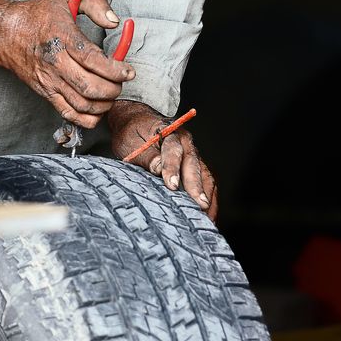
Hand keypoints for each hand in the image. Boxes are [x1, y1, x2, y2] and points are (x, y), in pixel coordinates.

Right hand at [0, 0, 135, 128]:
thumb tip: (114, 22)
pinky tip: (97, 108)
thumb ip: (96, 3)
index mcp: (62, 36)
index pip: (92, 59)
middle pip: (90, 86)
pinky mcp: (45, 92)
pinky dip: (88, 118)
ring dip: (104, 104)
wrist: (7, 32)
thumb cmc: (40, 13)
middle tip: (122, 80)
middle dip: (114, 88)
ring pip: (82, 104)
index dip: (115, 69)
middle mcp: (55, 62)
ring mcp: (49, 80)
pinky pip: (68, 114)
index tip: (128, 71)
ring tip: (112, 92)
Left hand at [108, 100, 217, 220]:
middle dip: (196, 187)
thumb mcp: (130, 141)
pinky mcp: (195, 167)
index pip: (172, 150)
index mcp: (168, 132)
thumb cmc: (132, 133)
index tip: (172, 186)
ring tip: (205, 217)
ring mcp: (192, 155)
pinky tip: (208, 216)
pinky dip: (210, 199)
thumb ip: (145, 156)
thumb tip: (158, 169)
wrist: (137, 122)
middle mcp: (185, 143)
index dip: (172, 168)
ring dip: (206, 196)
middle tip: (199, 206)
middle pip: (193, 165)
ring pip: (205, 175)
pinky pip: (207, 183)